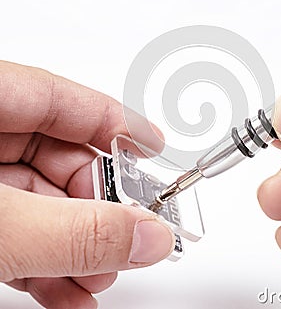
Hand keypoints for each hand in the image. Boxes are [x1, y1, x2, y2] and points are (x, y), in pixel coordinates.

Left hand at [0, 61, 173, 308]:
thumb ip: (74, 230)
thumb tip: (149, 236)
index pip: (63, 99)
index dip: (116, 122)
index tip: (155, 148)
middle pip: (61, 156)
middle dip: (99, 206)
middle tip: (129, 239)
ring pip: (42, 200)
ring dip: (77, 242)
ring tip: (99, 274)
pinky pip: (18, 228)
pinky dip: (43, 260)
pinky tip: (67, 289)